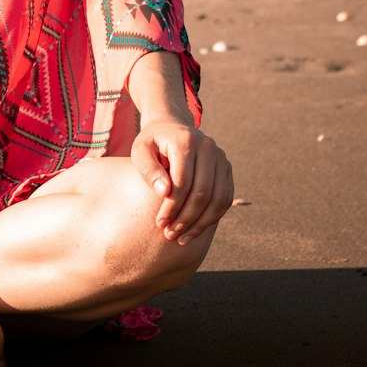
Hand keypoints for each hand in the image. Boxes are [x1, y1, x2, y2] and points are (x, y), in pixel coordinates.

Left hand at [131, 118, 232, 244]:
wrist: (170, 127)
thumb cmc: (152, 143)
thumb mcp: (140, 150)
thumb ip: (149, 169)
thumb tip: (165, 193)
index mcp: (185, 140)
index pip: (182, 182)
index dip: (172, 206)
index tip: (160, 223)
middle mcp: (208, 146)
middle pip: (202, 193)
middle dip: (186, 219)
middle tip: (170, 235)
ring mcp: (220, 157)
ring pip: (218, 199)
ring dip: (200, 224)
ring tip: (182, 238)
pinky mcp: (226, 168)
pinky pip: (225, 199)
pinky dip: (212, 218)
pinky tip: (195, 230)